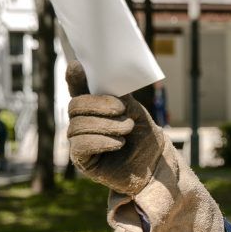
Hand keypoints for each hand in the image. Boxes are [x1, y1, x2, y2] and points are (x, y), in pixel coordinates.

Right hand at [66, 62, 168, 195]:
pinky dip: (101, 141)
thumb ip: (120, 97)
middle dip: (99, 105)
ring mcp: (80, 141)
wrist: (155, 166)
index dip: (76, 78)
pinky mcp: (83, 160)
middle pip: (75, 105)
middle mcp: (83, 122)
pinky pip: (80, 145)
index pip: (80, 90)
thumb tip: (107, 78)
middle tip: (123, 111)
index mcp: (95, 108)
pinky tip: (118, 143)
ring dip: (107, 125)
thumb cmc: (145, 138)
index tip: (77, 65)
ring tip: (127, 130)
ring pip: (78, 125)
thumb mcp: (136, 112)